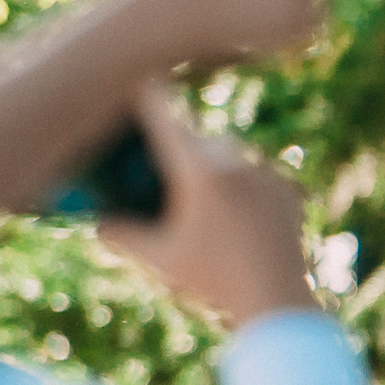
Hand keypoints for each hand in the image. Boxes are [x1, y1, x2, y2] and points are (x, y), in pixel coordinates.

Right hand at [100, 87, 318, 326]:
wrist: (278, 304)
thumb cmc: (213, 284)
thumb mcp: (157, 259)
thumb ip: (120, 232)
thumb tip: (96, 219)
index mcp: (200, 168)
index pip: (163, 109)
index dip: (143, 92)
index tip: (131, 80)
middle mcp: (236, 160)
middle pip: (194, 134)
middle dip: (174, 145)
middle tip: (156, 163)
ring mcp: (266, 173)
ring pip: (226, 153)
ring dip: (208, 164)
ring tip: (197, 196)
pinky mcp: (287, 189)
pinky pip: (254, 174)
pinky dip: (238, 184)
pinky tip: (231, 212)